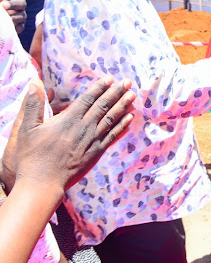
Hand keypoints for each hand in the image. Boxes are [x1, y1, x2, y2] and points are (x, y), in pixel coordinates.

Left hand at [1, 0, 26, 33]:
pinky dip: (15, 26)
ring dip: (14, 16)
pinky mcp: (20, 26)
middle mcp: (18, 5)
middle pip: (22, 2)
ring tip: (6, 17)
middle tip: (3, 5)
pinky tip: (10, 25)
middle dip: (13, 4)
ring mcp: (20, 16)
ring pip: (22, 15)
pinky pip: (20, 26)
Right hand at [1, 76, 134, 192]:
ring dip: (123, 106)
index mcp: (68, 120)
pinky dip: (122, 126)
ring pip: (111, 119)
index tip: (110, 78)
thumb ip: (32, 105)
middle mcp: (83, 128)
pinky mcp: (96, 153)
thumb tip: (35, 84)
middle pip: (103, 106)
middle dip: (116, 92)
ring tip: (132, 95)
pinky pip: (112, 136)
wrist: (42, 184)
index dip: (99, 88)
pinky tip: (130, 118)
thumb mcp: (26, 129)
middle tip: (128, 82)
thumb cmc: (32, 157)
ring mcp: (92, 141)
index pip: (88, 99)